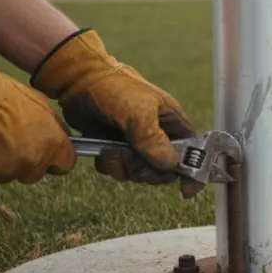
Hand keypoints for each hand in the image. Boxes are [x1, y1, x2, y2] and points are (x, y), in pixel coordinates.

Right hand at [0, 40, 76, 183]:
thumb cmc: (6, 97)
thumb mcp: (41, 104)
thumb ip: (51, 126)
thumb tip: (55, 134)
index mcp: (51, 146)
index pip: (65, 164)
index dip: (57, 159)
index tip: (50, 152)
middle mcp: (31, 165)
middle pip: (35, 173)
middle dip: (28, 163)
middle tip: (14, 143)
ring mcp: (4, 173)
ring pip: (7, 174)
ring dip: (3, 163)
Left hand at [31, 29, 197, 191]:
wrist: (79, 81)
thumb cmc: (115, 89)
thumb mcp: (138, 113)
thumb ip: (154, 140)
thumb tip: (171, 165)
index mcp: (172, 122)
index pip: (192, 152)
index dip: (192, 171)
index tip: (186, 191)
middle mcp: (158, 135)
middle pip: (163, 169)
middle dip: (145, 170)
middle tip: (131, 161)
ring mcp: (136, 143)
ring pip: (139, 172)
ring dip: (123, 167)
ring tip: (110, 152)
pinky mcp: (116, 147)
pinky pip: (119, 169)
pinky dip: (109, 165)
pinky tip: (102, 151)